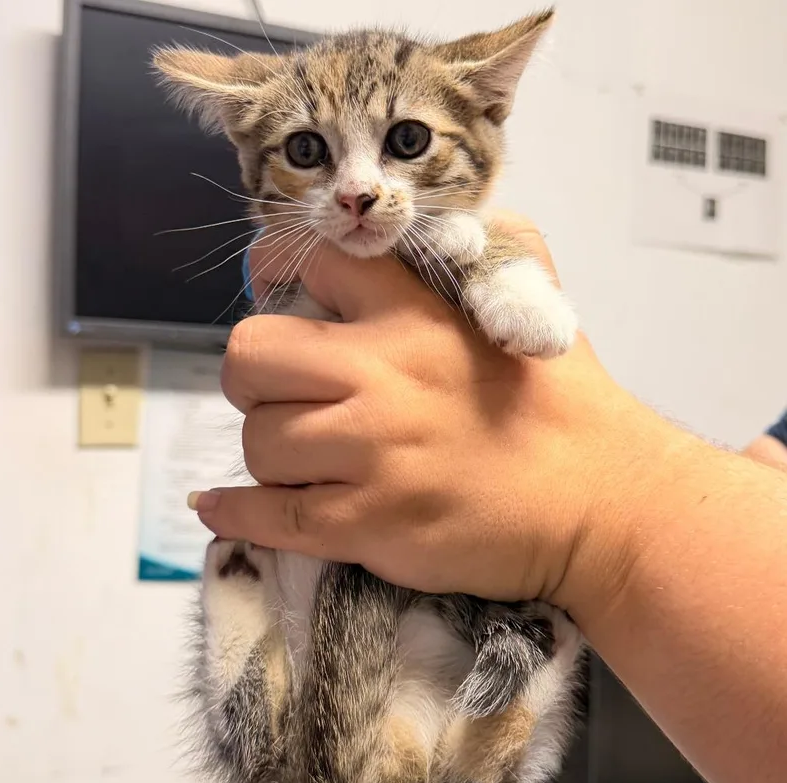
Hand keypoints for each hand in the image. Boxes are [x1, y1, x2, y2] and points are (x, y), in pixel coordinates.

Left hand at [189, 212, 695, 615]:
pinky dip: (236, 513)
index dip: (278, 271)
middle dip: (252, 374)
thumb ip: (496, 249)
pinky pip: (270, 517)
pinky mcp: (369, 524)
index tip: (272, 290)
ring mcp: (371, 455)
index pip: (310, 264)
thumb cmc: (567, 407)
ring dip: (270, 450)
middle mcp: (381, 378)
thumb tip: (458, 218)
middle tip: (279, 391)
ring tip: (305, 459)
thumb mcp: (537, 305)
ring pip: (259, 441)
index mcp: (414, 318)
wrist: (602, 504)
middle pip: (250, 356)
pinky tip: (220, 507)